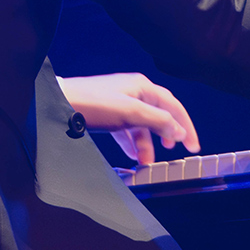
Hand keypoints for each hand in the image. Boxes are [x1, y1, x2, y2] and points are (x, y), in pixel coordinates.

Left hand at [56, 73, 199, 164]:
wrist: (56, 105)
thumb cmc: (91, 104)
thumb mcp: (132, 114)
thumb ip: (160, 122)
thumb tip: (180, 132)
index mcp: (143, 87)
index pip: (174, 107)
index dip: (186, 126)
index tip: (193, 145)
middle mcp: (133, 92)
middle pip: (160, 115)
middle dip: (168, 135)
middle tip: (176, 152)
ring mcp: (119, 103)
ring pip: (142, 126)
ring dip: (148, 144)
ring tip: (148, 161)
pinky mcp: (107, 114)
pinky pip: (127, 130)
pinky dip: (132, 143)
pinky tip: (133, 155)